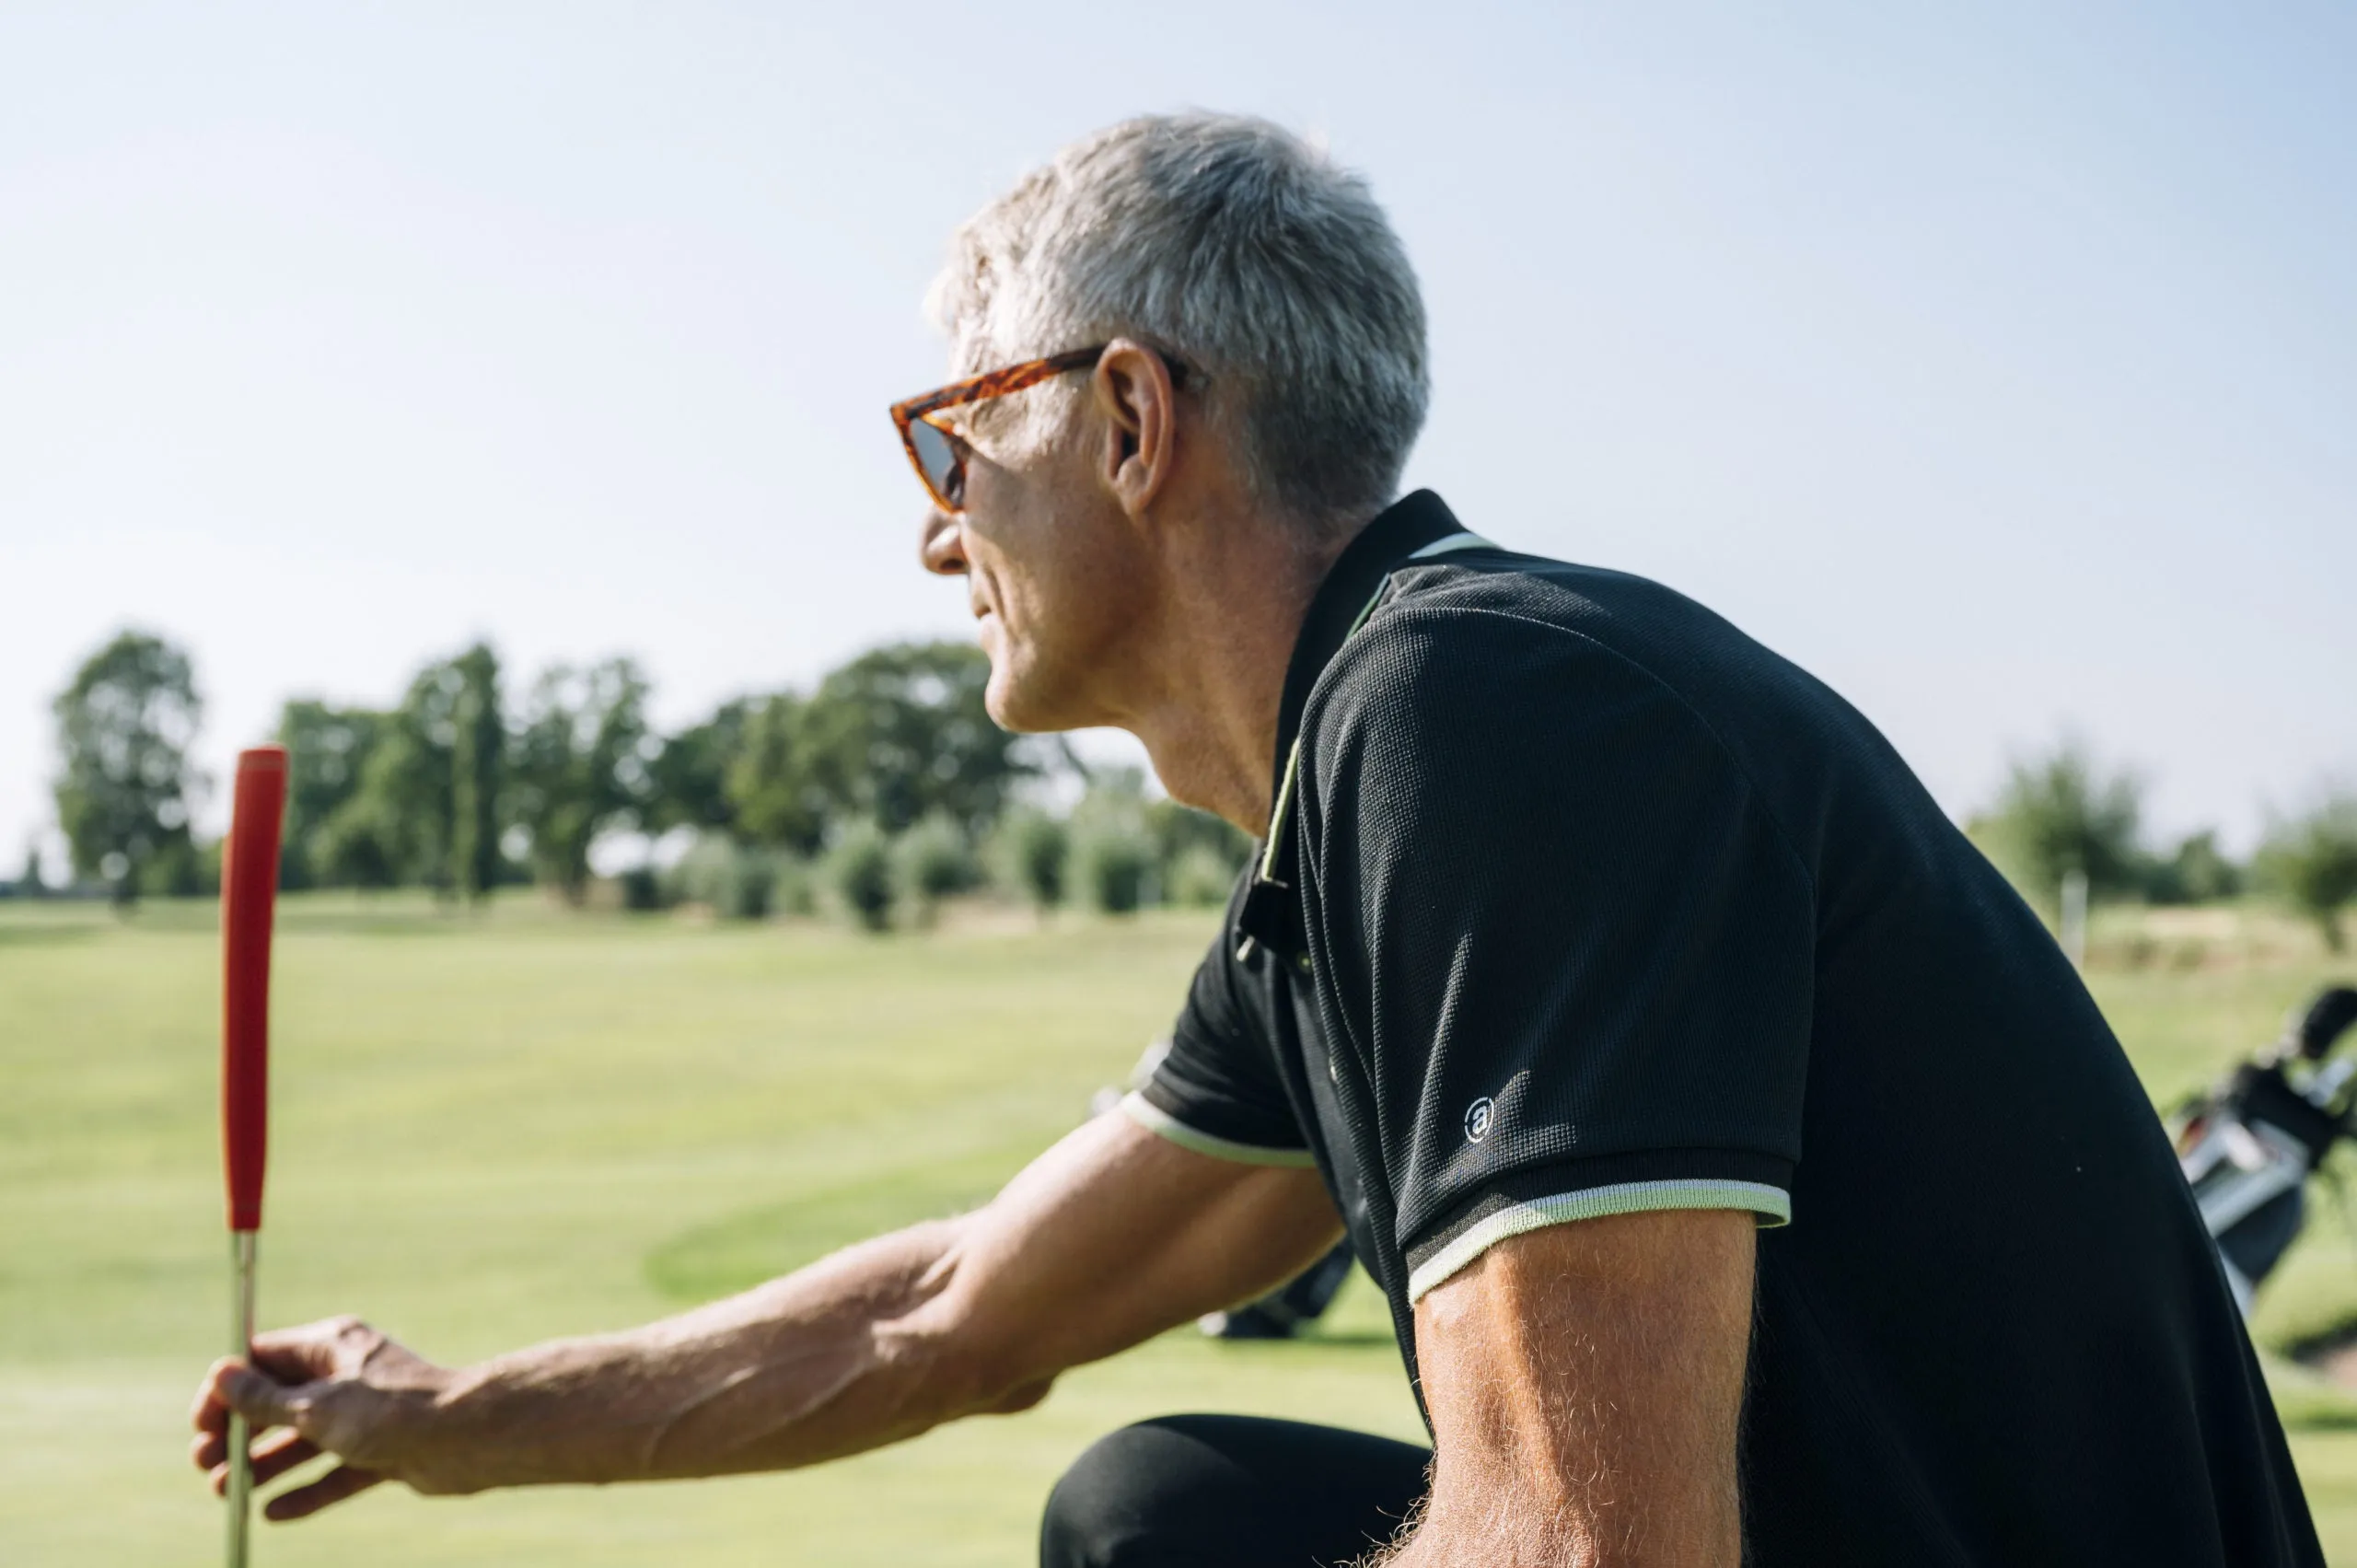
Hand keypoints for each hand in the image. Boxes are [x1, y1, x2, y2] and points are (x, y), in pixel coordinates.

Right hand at [190, 1316, 457, 1520]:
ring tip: (226, 1493)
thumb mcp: (317, 1407)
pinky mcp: (383, 1449)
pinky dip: (305, 1490)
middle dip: (239, 1432)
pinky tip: (274, 1513)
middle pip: (279, 1401)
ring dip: (263, 1464)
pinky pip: (334, 1471)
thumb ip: (266, 1399)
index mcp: (332, 1347)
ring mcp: (366, 1414)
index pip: (264, 1359)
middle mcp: (347, 1375)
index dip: (228, 1389)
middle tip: (205, 1464)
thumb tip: (221, 1375)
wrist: (466, 1439)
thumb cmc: (392, 1413)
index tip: (201, 1424)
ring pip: (303, 1440)